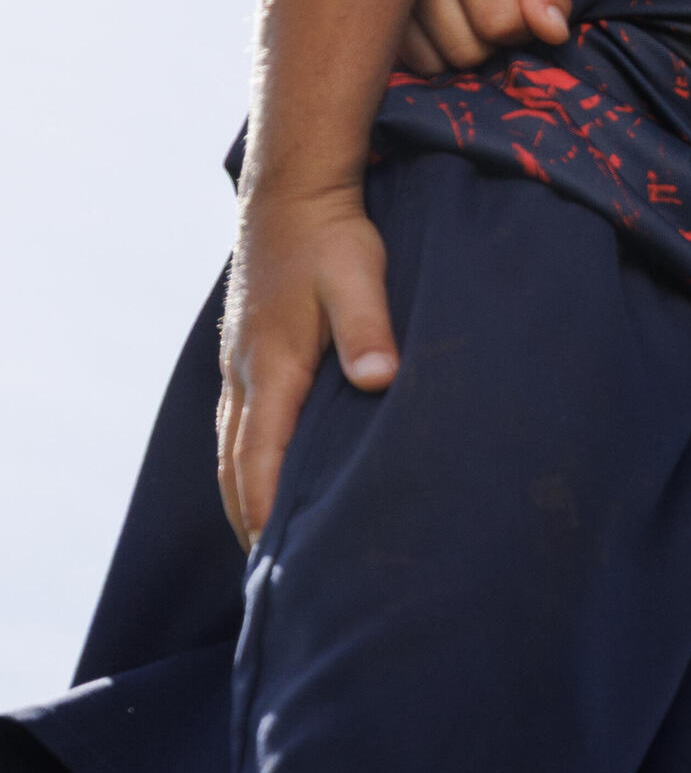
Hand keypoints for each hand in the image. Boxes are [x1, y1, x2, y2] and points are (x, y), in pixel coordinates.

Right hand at [217, 185, 398, 545]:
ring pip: (231, 449)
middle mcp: (244, 376)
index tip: (272, 565)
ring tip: (263, 547)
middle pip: (234, 468)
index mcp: (271, 369)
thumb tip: (378, 380)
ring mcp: (239, 367)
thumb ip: (370, 331)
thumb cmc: (331, 237)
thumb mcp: (360, 277)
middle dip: (247, 523)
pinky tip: (264, 481)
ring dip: (242, 497)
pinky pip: (238, 426)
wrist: (291, 192)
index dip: (262, 516)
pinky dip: (245, 465)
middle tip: (267, 581)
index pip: (258, 461)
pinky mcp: (247, 356)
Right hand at [395, 0, 572, 70]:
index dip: (522, 24)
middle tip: (488, 4)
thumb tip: (552, 34)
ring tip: (460, 9)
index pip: (500, 22)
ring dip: (459, 48)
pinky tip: (434, 20)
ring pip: (436, 63)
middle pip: (467, 50)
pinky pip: (410, 62)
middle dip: (489, 40)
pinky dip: (431, 52)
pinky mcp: (365, 7)